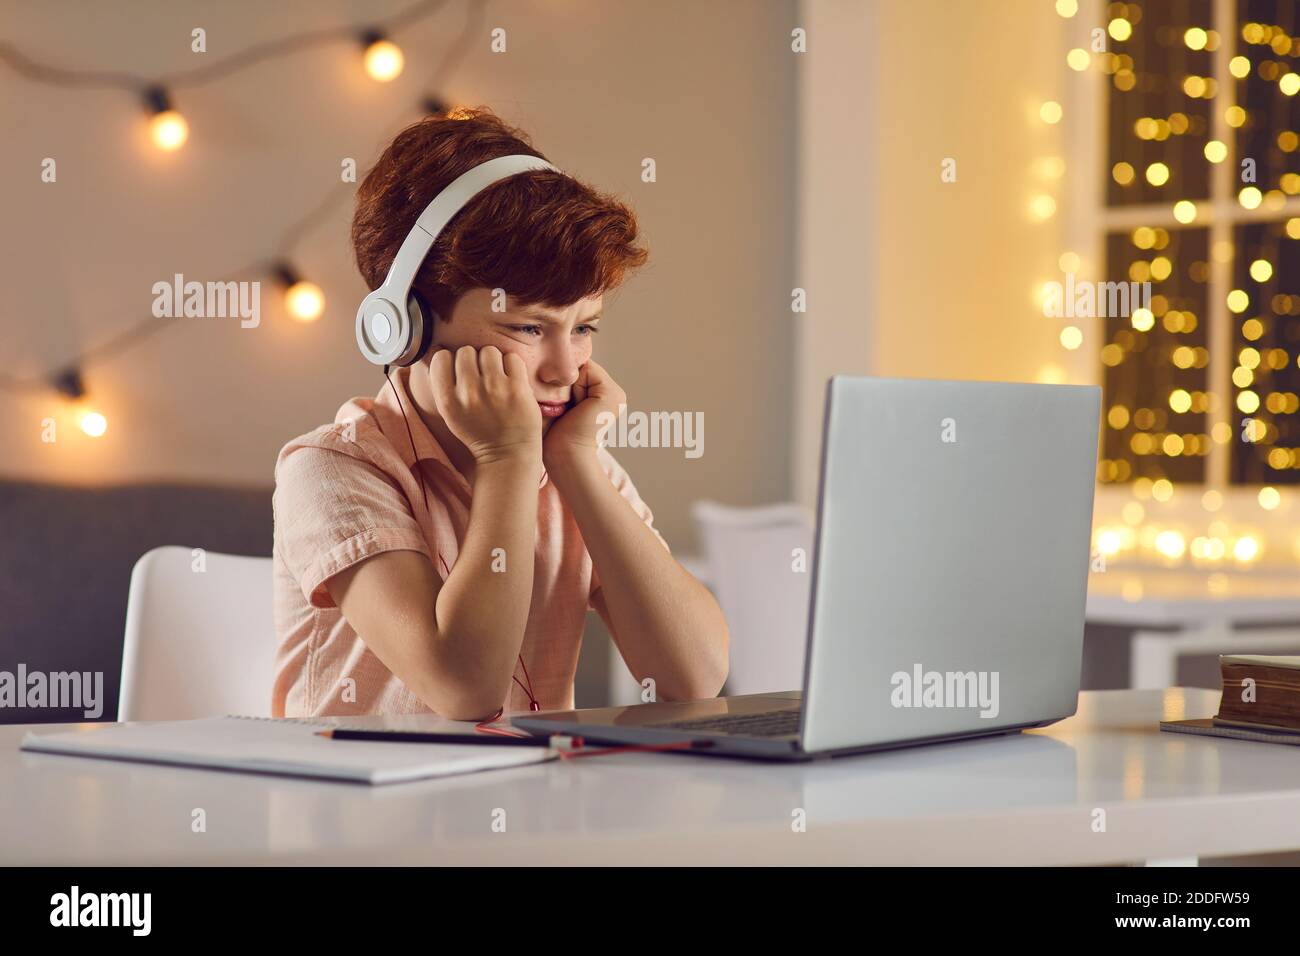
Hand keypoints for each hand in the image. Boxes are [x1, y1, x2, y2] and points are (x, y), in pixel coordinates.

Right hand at [428, 346, 541, 464]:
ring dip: (493, 360)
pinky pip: (511, 358)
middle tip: (481, 377)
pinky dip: (512, 365)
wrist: (507, 454)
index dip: (450, 361)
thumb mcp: (450, 414)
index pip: (441, 357)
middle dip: (473, 361)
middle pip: (465, 351)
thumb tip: (439, 349)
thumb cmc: (478, 432)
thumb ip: (443, 385)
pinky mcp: (517, 389)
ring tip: (496, 377)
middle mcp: (469, 393)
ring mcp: (494, 389)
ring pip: (488, 351)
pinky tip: (511, 380)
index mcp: (447, 400)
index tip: (458, 372)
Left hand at [543, 358, 624, 470]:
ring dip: (571, 385)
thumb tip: (554, 366)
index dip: (566, 381)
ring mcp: (617, 394)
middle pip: (583, 367)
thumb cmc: (555, 437)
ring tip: (571, 410)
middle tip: (567, 409)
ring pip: (584, 368)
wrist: (565, 456)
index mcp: (605, 397)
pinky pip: (587, 370)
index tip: (562, 405)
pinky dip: (576, 386)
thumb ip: (564, 384)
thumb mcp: (560, 404)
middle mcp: (615, 394)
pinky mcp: (612, 394)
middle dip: (569, 382)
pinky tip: (577, 407)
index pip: (581, 370)